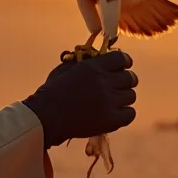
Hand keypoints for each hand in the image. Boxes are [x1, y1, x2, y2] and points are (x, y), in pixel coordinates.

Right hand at [23, 51, 137, 147]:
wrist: (46, 117)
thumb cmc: (52, 92)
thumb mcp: (65, 69)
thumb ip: (83, 62)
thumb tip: (97, 57)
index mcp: (94, 67)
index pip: (122, 59)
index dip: (124, 62)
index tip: (123, 66)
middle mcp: (104, 82)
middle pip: (130, 78)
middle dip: (126, 80)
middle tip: (119, 85)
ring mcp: (109, 102)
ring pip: (131, 95)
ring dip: (124, 97)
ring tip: (113, 101)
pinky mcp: (111, 120)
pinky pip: (130, 113)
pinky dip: (125, 113)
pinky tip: (115, 113)